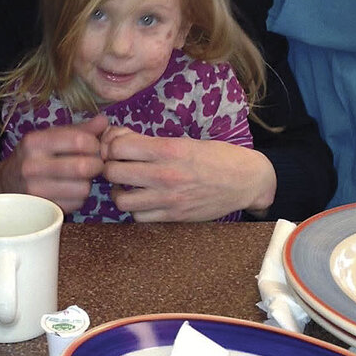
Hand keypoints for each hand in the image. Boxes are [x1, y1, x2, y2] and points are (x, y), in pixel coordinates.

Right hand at [0, 114, 107, 213]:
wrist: (5, 184)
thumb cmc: (34, 156)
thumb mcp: (50, 137)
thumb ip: (79, 129)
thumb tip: (104, 120)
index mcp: (34, 141)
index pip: (79, 140)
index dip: (94, 144)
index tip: (94, 147)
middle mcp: (32, 165)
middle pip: (83, 166)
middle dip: (96, 165)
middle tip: (94, 164)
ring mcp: (35, 190)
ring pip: (83, 188)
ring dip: (88, 183)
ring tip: (80, 178)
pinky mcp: (42, 208)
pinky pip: (76, 204)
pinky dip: (79, 198)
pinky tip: (70, 190)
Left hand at [100, 129, 277, 221]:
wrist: (246, 180)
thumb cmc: (216, 156)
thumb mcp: (185, 141)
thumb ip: (153, 143)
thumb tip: (118, 138)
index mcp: (168, 149)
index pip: (119, 146)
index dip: (112, 145)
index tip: (116, 147)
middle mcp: (165, 173)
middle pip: (113, 171)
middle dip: (109, 167)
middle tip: (116, 166)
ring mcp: (168, 198)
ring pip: (121, 199)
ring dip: (118, 191)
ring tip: (125, 186)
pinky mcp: (174, 216)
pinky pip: (138, 217)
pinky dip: (134, 209)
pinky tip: (141, 200)